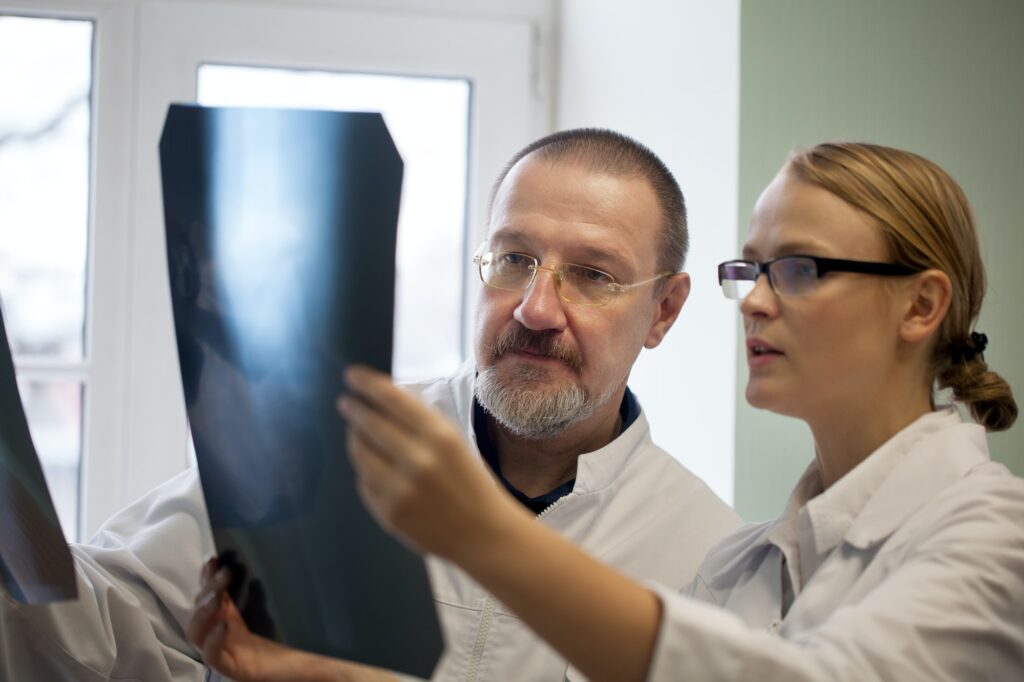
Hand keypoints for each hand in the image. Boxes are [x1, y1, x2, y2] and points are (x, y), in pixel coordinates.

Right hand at [187, 558, 303, 681]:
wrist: (292, 671)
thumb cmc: (280, 643)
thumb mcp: (268, 614)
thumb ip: (262, 595)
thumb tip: (270, 560)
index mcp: (227, 620)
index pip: (209, 597)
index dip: (207, 578)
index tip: (213, 558)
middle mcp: (219, 635)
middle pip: (199, 613)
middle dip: (207, 590)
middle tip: (223, 572)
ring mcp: (223, 652)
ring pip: (197, 634)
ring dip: (204, 612)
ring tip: (217, 596)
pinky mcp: (231, 669)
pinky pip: (212, 657)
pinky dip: (213, 640)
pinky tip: (223, 625)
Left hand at [339, 365, 525, 562]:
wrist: (484, 534)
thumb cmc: (470, 482)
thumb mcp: (454, 443)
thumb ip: (420, 423)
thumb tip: (380, 400)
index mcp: (440, 436)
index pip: (392, 399)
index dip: (367, 384)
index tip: (352, 375)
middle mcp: (418, 460)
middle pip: (369, 424)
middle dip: (354, 409)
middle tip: (346, 403)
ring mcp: (400, 489)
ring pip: (360, 453)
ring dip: (356, 439)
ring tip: (358, 434)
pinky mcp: (389, 512)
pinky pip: (364, 481)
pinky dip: (366, 471)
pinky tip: (375, 469)